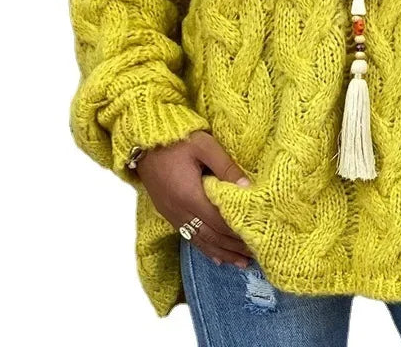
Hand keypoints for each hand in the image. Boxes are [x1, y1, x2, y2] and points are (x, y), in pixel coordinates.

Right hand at [135, 130, 252, 267]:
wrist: (142, 140)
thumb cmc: (176, 139)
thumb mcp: (205, 146)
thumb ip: (226, 167)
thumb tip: (247, 187)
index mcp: (190, 196)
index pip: (220, 222)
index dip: (239, 233)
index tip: (258, 239)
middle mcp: (180, 211)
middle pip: (212, 236)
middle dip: (234, 247)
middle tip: (255, 255)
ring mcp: (172, 214)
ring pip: (200, 240)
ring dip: (222, 253)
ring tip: (241, 262)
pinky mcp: (167, 212)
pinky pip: (189, 236)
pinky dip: (205, 248)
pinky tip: (216, 257)